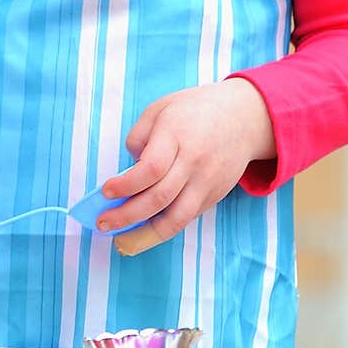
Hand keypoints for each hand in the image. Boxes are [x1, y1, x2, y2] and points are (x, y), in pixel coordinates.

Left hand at [100, 78, 274, 256]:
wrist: (245, 118)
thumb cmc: (195, 110)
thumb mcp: (161, 108)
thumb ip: (140, 136)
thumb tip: (129, 169)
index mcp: (177, 134)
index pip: (151, 169)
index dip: (126, 185)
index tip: (106, 191)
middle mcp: (194, 161)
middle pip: (159, 198)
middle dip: (126, 215)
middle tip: (103, 222)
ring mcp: (207, 181)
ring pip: (176, 218)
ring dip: (144, 232)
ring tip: (121, 239)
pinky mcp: (215, 195)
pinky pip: (187, 218)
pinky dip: (163, 229)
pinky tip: (143, 230)